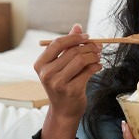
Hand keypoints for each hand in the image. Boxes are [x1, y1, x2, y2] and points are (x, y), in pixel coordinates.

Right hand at [34, 24, 101, 138]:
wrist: (63, 111)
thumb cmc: (62, 85)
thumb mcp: (60, 65)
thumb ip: (67, 46)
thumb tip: (77, 26)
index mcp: (40, 65)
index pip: (57, 43)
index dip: (74, 38)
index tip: (87, 37)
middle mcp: (46, 74)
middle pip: (72, 51)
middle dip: (88, 47)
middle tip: (98, 47)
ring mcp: (58, 83)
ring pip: (81, 60)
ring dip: (93, 55)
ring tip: (98, 56)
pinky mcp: (72, 90)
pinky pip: (88, 71)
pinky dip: (96, 66)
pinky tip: (98, 66)